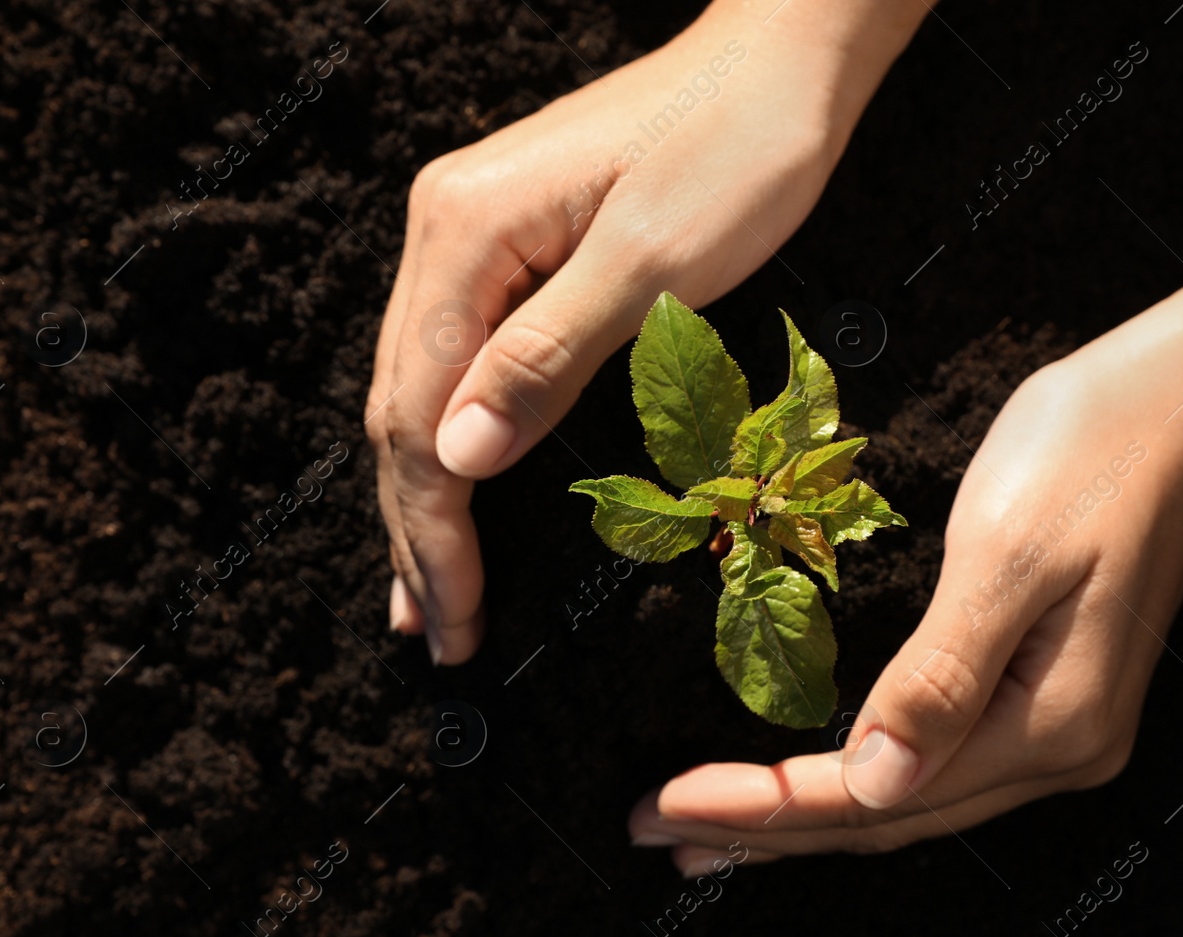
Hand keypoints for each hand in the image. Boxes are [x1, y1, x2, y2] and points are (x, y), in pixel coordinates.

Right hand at [362, 2, 927, 662]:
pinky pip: (460, 357)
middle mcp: (447, 230)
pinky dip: (458, 437)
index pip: (417, 410)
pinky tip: (459, 482)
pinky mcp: (511, 242)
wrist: (782, 59)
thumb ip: (546, 359)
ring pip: (422, 387)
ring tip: (428, 588)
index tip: (456, 616)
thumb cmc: (739, 147)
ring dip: (427, 494)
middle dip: (417, 528)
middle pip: (401, 404)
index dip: (432, 527)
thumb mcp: (653, 264)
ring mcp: (472, 232)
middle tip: (438, 631)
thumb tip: (456, 460)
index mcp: (466, 231)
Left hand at [628, 310, 1182, 873]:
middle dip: (768, 828)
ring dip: (808, 817)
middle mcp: (1061, 749)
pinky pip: (936, 761)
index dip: (764, 806)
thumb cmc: (1089, 453)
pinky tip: (815, 782)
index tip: (664, 806)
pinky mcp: (1050, 693)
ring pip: (909, 799)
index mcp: (1050, 724)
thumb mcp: (1004, 557)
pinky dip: (861, 780)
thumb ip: (939, 678)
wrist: (1182, 397)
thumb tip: (872, 785)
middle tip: (658, 832)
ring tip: (714, 831)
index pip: (875, 794)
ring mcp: (1061, 727)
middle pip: (889, 816)